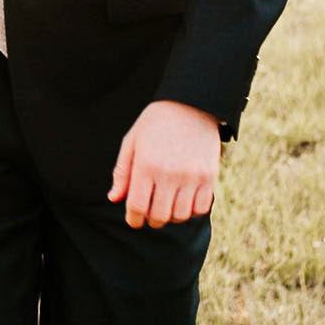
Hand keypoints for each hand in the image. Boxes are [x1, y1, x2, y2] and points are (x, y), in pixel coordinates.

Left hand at [108, 100, 220, 228]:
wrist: (191, 104)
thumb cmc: (155, 123)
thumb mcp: (132, 142)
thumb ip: (122, 173)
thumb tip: (114, 199)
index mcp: (146, 165)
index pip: (138, 206)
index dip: (133, 219)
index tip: (134, 220)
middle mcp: (170, 173)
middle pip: (159, 216)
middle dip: (151, 220)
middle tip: (149, 214)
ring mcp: (192, 176)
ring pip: (180, 215)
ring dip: (171, 217)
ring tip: (167, 206)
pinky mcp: (209, 176)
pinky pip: (201, 208)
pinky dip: (191, 211)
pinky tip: (183, 201)